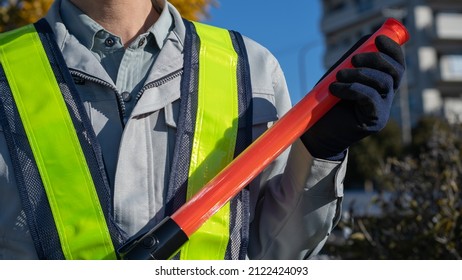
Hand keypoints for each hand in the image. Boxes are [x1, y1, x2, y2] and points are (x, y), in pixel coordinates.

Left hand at [301, 35, 404, 159]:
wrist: (317, 132)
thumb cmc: (327, 103)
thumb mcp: (340, 76)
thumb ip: (353, 61)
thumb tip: (368, 39)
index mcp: (381, 84)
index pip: (396, 64)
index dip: (392, 50)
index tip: (378, 38)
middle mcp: (386, 97)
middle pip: (395, 72)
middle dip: (376, 59)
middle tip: (353, 59)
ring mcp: (382, 110)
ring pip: (384, 83)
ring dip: (359, 74)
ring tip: (338, 76)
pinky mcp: (374, 121)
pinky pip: (371, 98)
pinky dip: (353, 89)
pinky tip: (336, 89)